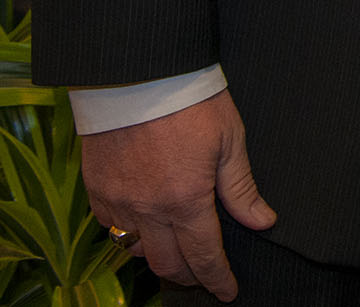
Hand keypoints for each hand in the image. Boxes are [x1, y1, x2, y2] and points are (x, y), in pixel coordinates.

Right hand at [79, 90, 275, 300]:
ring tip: (175, 253)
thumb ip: (241, 187)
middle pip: (167, 263)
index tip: (227, 291)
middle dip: (189, 275)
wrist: (138, 74)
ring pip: (134, 251)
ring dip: (157, 258)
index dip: (216, 278)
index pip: (204, 255)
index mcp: (186, 199)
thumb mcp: (230, 140)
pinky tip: (143, 227)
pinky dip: (128, 235)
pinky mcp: (96, 189)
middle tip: (204, 275)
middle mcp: (148, 209)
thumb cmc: (191, 101)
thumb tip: (262, 221)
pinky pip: (110, 228)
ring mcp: (118, 201)